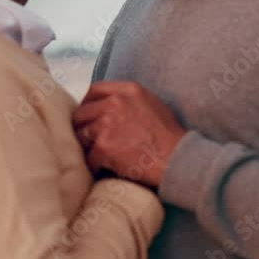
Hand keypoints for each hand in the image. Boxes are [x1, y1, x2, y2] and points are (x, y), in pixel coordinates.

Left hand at [72, 81, 186, 187]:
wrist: (177, 158)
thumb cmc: (169, 136)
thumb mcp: (153, 104)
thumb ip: (129, 100)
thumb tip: (110, 105)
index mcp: (128, 90)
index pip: (95, 90)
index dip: (88, 104)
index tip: (88, 115)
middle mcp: (115, 103)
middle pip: (82, 113)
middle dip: (84, 127)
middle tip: (90, 140)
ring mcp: (107, 124)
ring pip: (82, 135)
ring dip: (88, 146)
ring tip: (99, 155)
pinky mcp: (103, 146)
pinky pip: (89, 157)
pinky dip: (95, 165)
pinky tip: (104, 169)